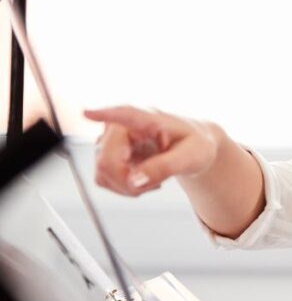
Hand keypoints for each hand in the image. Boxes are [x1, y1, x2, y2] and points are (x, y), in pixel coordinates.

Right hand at [84, 106, 219, 195]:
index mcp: (147, 117)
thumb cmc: (195, 144)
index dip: (104, 114)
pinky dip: (123, 187)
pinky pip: (104, 179)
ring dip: (127, 186)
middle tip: (155, 183)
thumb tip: (134, 181)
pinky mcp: (107, 155)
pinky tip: (143, 179)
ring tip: (154, 178)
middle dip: (128, 181)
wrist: (193, 147)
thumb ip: (164, 167)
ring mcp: (111, 140)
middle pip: (106, 160)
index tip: (87, 113)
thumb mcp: (191, 157)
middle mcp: (122, 125)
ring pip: (103, 173)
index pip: (124, 114)